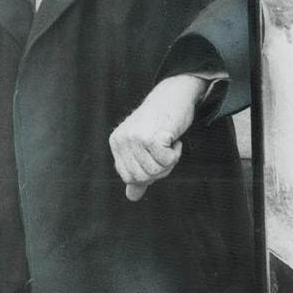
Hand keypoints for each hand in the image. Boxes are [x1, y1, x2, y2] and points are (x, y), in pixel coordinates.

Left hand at [109, 73, 205, 200]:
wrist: (173, 95)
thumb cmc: (159, 122)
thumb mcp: (143, 147)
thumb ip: (137, 172)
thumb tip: (132, 197)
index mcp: (116, 143)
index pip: (129, 177)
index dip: (148, 173)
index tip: (155, 155)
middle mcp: (122, 140)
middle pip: (143, 177)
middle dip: (160, 169)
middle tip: (164, 149)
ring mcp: (136, 138)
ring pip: (155, 171)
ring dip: (169, 160)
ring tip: (169, 142)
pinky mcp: (152, 136)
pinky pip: (167, 161)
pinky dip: (176, 153)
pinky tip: (174, 138)